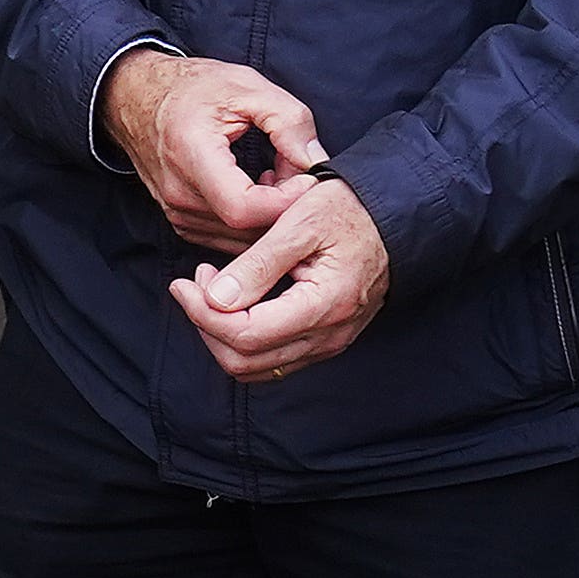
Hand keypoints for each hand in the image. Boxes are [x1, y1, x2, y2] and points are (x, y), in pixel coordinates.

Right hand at [106, 50, 325, 251]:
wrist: (138, 98)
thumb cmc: (191, 89)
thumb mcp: (247, 87)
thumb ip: (288, 121)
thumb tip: (316, 160)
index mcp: (192, 156)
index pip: (244, 207)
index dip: (285, 201)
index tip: (308, 178)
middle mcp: (179, 194)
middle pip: (247, 229)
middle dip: (285, 208)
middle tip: (301, 174)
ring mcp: (177, 213)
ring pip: (240, 239)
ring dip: (271, 217)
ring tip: (280, 178)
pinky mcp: (181, 221)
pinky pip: (227, 237)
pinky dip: (253, 223)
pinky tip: (260, 190)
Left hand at [173, 179, 391, 383]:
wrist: (394, 216)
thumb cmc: (350, 209)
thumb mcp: (300, 221)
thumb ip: (258, 264)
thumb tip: (215, 299)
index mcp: (324, 306)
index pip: (245, 335)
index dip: (202, 314)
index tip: (184, 282)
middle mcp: (328, 336)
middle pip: (244, 362)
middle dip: (207, 325)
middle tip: (196, 283)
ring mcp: (328, 343)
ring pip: (255, 367)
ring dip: (222, 334)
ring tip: (213, 289)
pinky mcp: (325, 340)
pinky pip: (273, 359)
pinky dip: (244, 337)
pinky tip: (237, 300)